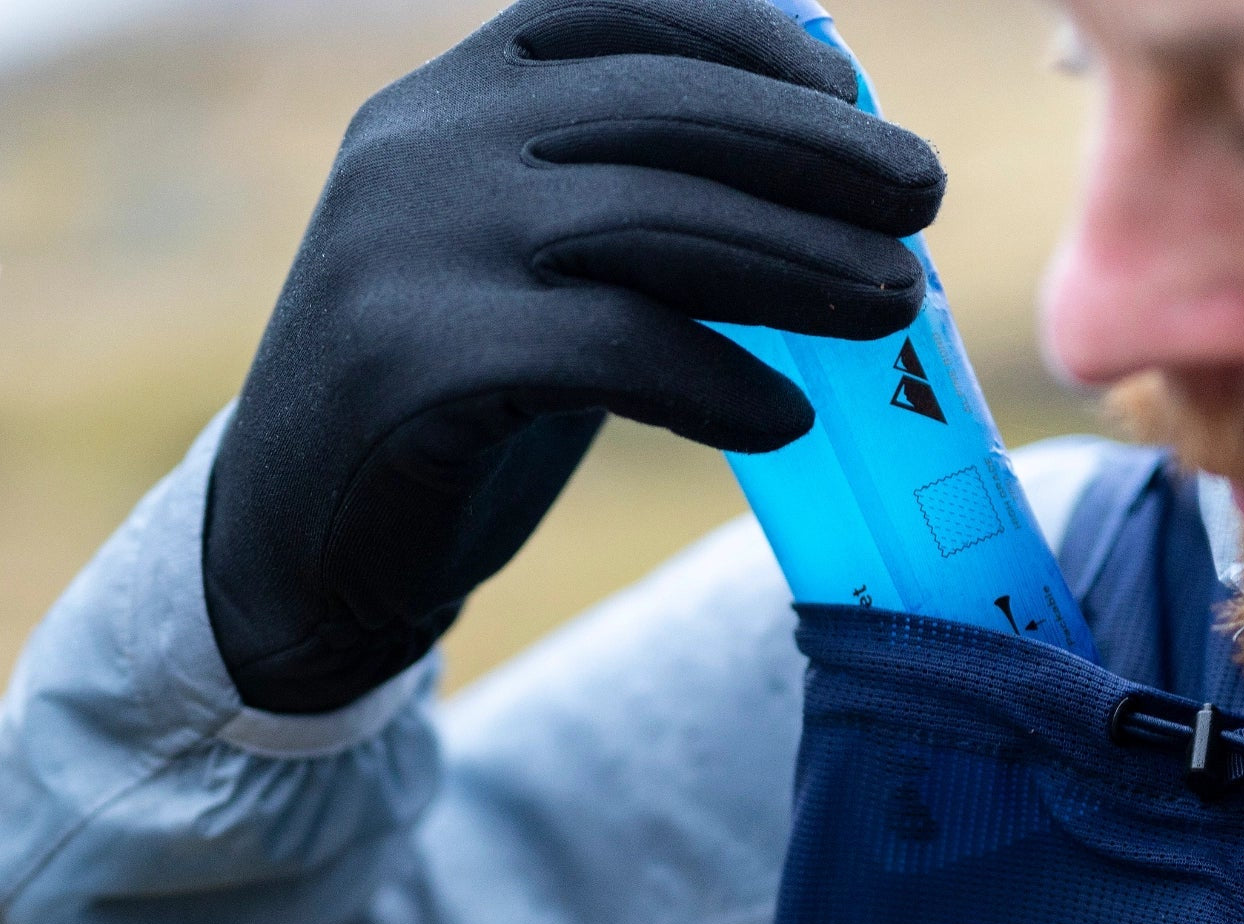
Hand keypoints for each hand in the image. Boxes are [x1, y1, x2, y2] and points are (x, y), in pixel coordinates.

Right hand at [203, 0, 944, 712]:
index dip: (759, 40)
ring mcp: (408, 243)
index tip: (859, 98)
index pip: (624, 9)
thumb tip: (822, 182)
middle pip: (665, 114)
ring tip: (893, 305)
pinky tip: (784, 415)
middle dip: (817, 154)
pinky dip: (716, 380)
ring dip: (799, 264)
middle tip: (923, 202)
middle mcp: (426, 141)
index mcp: (456, 93)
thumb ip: (636, 205)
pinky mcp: (410, 358)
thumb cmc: (457, 393)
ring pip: (652, 222)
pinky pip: (608, 347)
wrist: (302, 534)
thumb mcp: (537, 265)